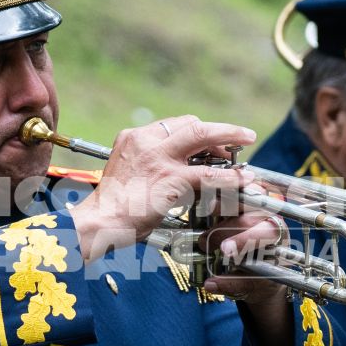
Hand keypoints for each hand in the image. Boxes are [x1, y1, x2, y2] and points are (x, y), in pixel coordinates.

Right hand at [68, 115, 262, 262]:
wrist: (99, 222)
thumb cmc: (111, 208)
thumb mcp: (127, 175)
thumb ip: (148, 166)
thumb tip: (176, 174)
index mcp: (133, 138)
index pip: (173, 125)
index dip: (197, 131)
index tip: (211, 142)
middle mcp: (146, 141)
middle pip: (191, 123)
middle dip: (218, 129)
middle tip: (238, 136)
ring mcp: (160, 158)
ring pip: (203, 137)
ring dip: (229, 139)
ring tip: (246, 142)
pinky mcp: (171, 179)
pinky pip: (208, 173)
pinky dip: (229, 176)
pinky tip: (241, 179)